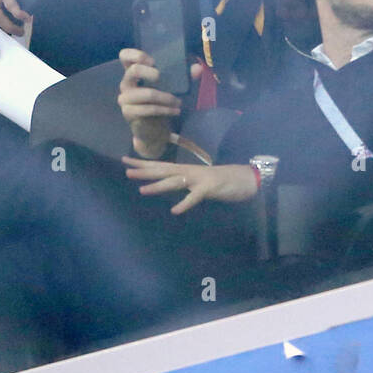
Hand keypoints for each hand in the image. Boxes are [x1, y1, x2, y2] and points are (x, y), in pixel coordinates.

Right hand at [117, 49, 200, 158]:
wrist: (153, 129)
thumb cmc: (160, 102)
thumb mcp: (171, 87)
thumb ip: (184, 76)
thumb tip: (198, 67)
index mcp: (133, 72)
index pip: (125, 56)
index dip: (137, 54)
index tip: (153, 61)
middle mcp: (126, 83)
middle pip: (134, 70)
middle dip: (152, 73)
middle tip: (163, 78)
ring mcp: (125, 98)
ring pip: (148, 93)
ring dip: (167, 98)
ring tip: (179, 102)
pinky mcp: (129, 113)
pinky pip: (149, 109)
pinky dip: (166, 109)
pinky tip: (176, 111)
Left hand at [122, 158, 257, 214]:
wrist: (246, 177)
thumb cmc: (222, 181)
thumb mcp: (198, 182)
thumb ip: (184, 182)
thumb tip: (168, 184)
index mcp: (186, 170)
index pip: (160, 166)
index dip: (143, 164)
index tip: (125, 161)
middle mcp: (189, 172)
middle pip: (163, 170)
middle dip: (144, 171)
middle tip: (126, 170)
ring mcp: (199, 179)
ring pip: (175, 182)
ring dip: (159, 186)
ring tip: (142, 190)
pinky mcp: (210, 188)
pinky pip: (195, 197)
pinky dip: (185, 203)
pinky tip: (175, 211)